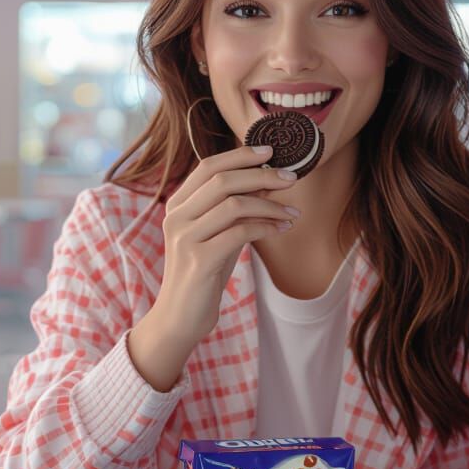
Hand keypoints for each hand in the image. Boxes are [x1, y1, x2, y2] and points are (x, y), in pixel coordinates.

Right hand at [127, 144, 298, 389]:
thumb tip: (268, 180)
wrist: (180, 317)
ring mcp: (184, 238)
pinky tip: (282, 229)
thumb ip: (233, 208)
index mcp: (177, 205)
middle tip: (291, 179)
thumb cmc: (203, 273)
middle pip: (222, 180)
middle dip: (262, 175)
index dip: (241, 155)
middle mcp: (176, 217)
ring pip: (234, 204)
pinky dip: (266, 227)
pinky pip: (240, 232)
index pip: (208, 167)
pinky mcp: (198, 260)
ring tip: (292, 212)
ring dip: (270, 205)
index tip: (271, 152)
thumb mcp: (217, 234)